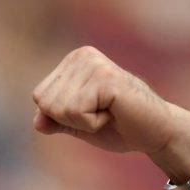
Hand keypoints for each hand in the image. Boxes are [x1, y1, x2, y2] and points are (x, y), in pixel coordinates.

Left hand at [32, 46, 189, 180]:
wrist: (153, 132)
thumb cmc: (116, 126)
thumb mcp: (76, 124)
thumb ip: (53, 120)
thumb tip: (36, 121)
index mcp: (73, 61)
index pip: (40, 97)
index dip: (62, 116)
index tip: (89, 111)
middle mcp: (82, 56)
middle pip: (46, 103)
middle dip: (71, 120)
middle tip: (100, 113)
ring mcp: (94, 64)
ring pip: (60, 109)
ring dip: (83, 122)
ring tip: (107, 112)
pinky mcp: (106, 79)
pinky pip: (77, 113)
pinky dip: (92, 123)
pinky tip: (113, 113)